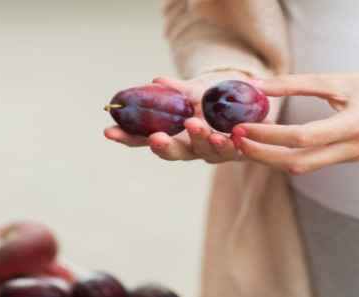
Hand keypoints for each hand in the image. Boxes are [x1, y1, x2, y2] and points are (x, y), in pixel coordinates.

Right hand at [104, 72, 256, 162]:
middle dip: (163, 146)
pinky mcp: (237, 150)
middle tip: (155, 138)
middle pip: (172, 153)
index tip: (109, 131)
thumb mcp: (195, 91)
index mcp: (171, 134)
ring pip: (203, 151)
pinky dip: (229, 143)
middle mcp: (190, 147)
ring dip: (198, 138)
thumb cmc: (214, 98)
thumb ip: (178, 90)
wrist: (249, 104)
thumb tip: (157, 81)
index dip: (126, 138)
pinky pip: (233, 149)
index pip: (144, 139)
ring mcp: (213, 151)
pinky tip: (228, 135)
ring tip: (194, 124)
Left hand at [231, 67, 358, 173]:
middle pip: (298, 163)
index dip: (270, 136)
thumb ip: (297, 83)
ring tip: (246, 143)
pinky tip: (269, 145)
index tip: (243, 127)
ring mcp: (350, 158)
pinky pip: (312, 163)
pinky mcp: (347, 159)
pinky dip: (287, 156)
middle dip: (263, 155)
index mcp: (353, 126)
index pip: (303, 138)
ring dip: (271, 159)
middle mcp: (352, 149)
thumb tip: (258, 85)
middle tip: (236, 140)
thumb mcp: (338, 80)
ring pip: (302, 168)